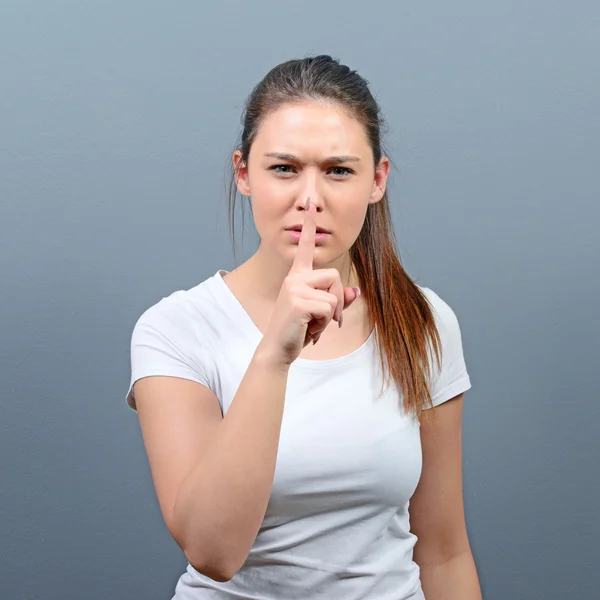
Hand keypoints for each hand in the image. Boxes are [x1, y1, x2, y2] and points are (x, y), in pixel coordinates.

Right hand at [257, 198, 360, 367]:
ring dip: (330, 315)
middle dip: (337, 300)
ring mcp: (293, 288)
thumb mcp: (320, 313)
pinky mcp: (297, 301)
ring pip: (333, 294)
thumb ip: (338, 300)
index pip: (305, 246)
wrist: (278, 349)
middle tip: (325, 319)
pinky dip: (325, 323)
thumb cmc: (298, 330)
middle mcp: (294, 278)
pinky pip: (328, 307)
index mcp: (297, 276)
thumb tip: (356, 291)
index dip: (309, 225)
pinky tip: (310, 330)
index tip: (311, 205)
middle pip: (334, 275)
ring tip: (313, 325)